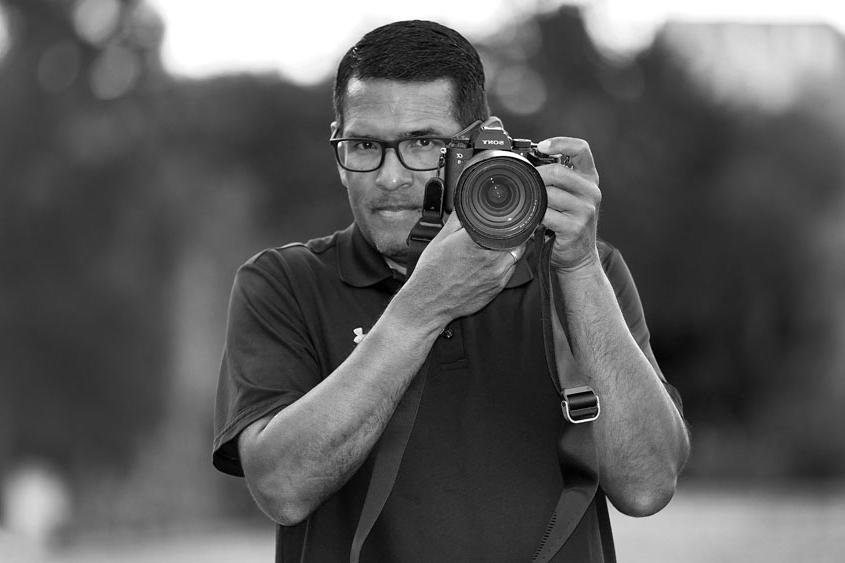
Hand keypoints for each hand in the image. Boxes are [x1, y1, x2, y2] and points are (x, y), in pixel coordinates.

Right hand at [403, 212, 525, 322]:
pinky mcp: (497, 288)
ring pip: (517, 255)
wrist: (429, 303)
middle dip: (512, 233)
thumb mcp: (441, 239)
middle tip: (504, 229)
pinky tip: (494, 262)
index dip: (510, 219)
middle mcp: (491, 258)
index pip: (506, 225)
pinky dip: (507, 263)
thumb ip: (458, 219)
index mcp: (477, 242)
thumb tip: (466, 204)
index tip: (508, 216)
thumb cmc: (432, 272)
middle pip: (516, 239)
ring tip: (500, 244)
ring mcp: (497, 274)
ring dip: (512, 248)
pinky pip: (511, 271)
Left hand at [536, 137, 601, 271]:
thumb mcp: (570, 197)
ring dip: (534, 198)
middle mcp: (591, 192)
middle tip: (523, 182)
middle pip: (557, 172)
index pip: (581, 149)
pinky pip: (546, 214)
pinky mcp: (574, 227)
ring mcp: (585, 210)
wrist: (578, 256)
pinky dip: (534, 215)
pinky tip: (531, 219)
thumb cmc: (568, 223)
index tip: (541, 146)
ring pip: (549, 193)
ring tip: (528, 204)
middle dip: (536, 176)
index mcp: (590, 179)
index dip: (560, 143)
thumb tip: (527, 162)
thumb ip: (557, 179)